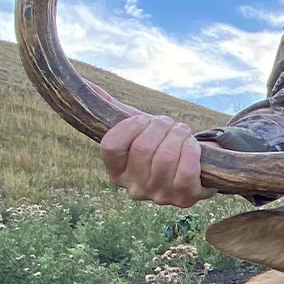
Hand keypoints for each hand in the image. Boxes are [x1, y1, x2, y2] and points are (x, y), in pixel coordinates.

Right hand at [91, 85, 215, 206]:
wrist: (195, 167)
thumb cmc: (160, 144)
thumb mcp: (138, 129)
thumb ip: (114, 109)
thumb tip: (88, 85)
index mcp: (117, 172)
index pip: (111, 145)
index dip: (130, 125)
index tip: (144, 119)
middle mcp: (134, 188)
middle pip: (142, 148)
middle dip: (160, 126)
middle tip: (169, 123)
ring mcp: (159, 196)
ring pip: (165, 157)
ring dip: (178, 135)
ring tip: (182, 132)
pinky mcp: (184, 199)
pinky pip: (186, 171)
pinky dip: (191, 151)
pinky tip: (192, 145)